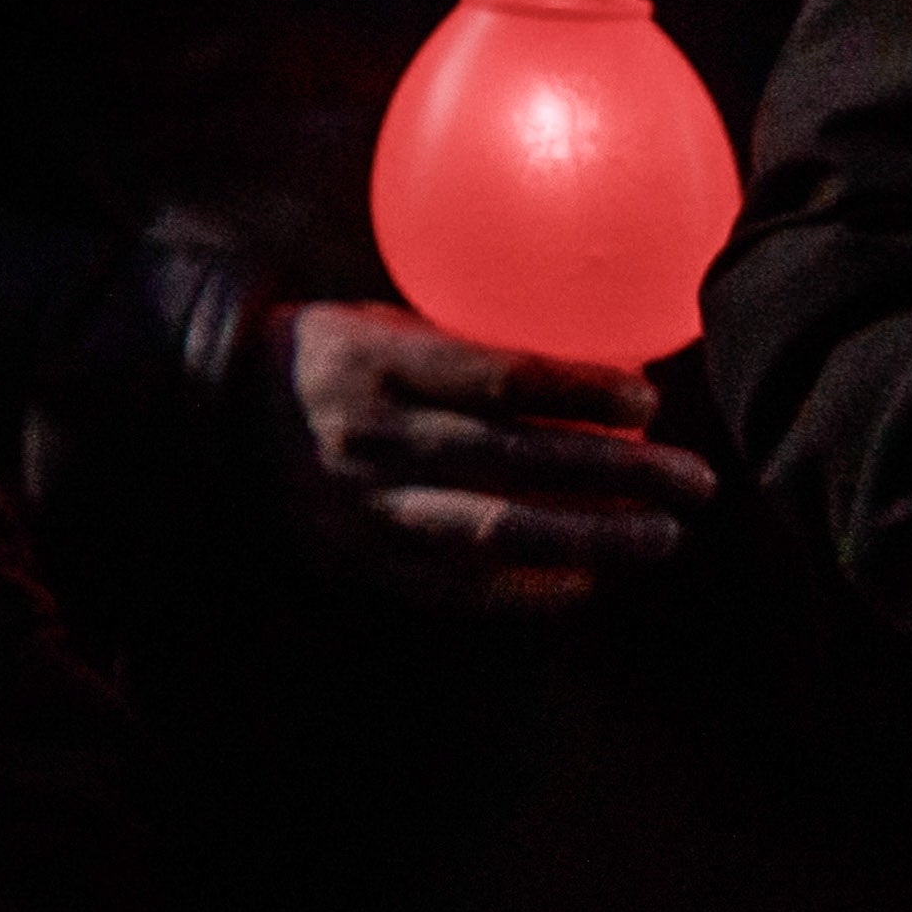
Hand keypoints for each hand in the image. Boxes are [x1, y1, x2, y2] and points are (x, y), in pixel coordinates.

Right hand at [272, 299, 714, 612]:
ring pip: (498, 531)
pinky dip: (533, 586)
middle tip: (694, 481)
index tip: (649, 404)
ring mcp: (364, 507)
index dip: (582, 392)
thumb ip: (465, 350)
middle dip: (619, 472)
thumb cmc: (322, 357)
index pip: (498, 378)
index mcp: (374, 363)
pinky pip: (460, 585)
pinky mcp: (360, 560)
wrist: (217, 418)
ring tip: (661, 536)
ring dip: (593, 536)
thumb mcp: (379, 325)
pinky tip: (588, 577)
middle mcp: (371, 438)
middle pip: (517, 459)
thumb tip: (589, 375)